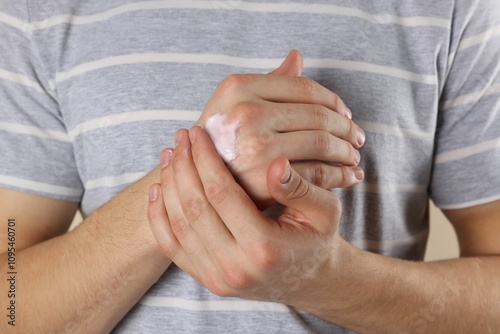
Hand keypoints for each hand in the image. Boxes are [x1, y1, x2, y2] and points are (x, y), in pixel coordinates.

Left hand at [148, 127, 343, 303]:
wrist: (307, 280)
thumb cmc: (317, 239)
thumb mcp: (324, 212)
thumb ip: (300, 188)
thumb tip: (276, 162)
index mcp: (264, 249)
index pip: (221, 193)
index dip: (206, 158)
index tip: (198, 132)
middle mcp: (234, 269)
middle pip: (194, 207)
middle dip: (183, 166)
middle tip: (180, 137)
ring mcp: (216, 279)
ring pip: (178, 225)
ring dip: (169, 185)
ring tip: (169, 155)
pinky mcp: (206, 280)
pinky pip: (171, 246)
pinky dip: (159, 216)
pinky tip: (159, 188)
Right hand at [196, 50, 364, 207]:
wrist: (196, 183)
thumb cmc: (218, 141)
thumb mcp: (232, 104)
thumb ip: (267, 82)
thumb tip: (297, 56)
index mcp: (238, 87)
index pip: (304, 87)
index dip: (334, 100)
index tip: (346, 114)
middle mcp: (246, 112)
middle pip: (318, 115)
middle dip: (347, 128)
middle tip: (358, 138)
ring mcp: (255, 144)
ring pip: (322, 143)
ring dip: (347, 151)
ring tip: (355, 158)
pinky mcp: (266, 177)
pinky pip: (317, 172)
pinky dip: (340, 175)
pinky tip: (349, 177)